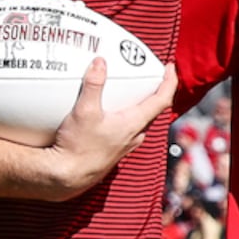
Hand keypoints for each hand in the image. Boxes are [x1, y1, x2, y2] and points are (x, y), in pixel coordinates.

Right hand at [28, 59, 173, 198]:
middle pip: (153, 109)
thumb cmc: (78, 146)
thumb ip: (93, 85)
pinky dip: (126, 117)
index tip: (170, 67)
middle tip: (150, 75)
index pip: (162, 99)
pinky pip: (127, 130)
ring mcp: (126, 144)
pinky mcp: (115, 150)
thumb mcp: (84, 111)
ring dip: (140, 105)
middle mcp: (135, 135)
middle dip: (155, 91)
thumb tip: (100, 62)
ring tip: (131, 91)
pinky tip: (111, 114)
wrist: (67, 176)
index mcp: (134, 123)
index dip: (170, 81)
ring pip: (140, 121)